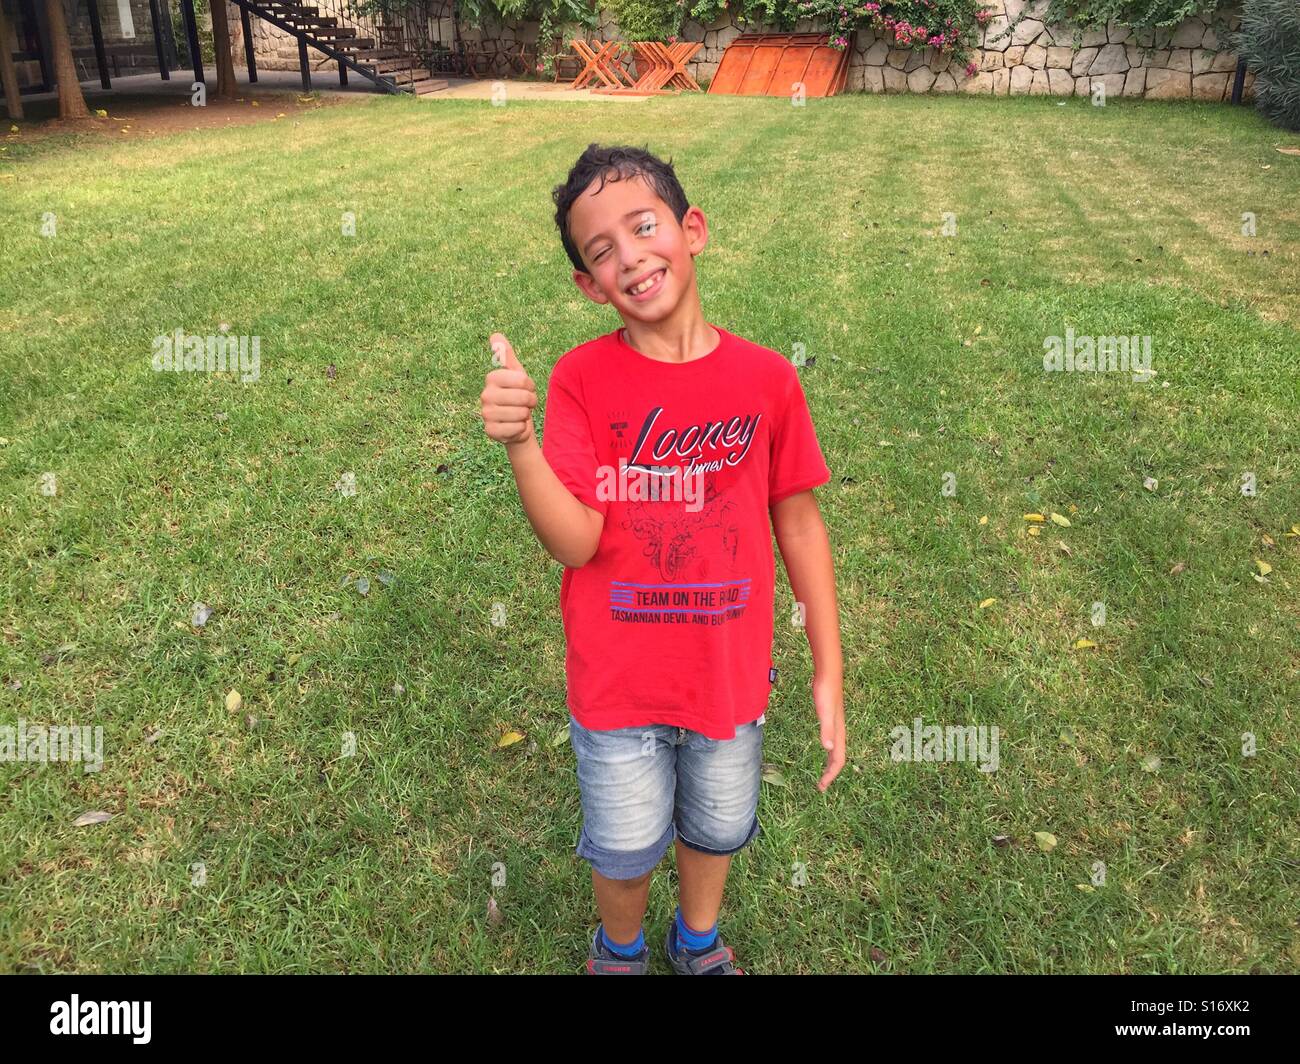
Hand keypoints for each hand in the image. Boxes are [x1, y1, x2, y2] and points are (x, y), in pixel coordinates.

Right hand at [480, 332, 537, 446]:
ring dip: (525, 416)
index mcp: (492, 378)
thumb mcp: (515, 373)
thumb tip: (496, 335)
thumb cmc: (517, 396)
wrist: (516, 425)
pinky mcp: (490, 431)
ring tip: (519, 414)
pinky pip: (517, 428)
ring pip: (521, 414)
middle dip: (530, 402)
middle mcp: (485, 395)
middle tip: (525, 404)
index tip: (526, 388)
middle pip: (523, 397)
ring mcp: (486, 414)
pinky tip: (514, 427)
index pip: (523, 380)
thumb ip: (507, 355)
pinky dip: (521, 429)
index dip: (530, 386)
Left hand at [813, 673, 844, 791]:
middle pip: (838, 757)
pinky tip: (824, 746)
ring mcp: (836, 724)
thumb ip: (827, 729)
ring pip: (835, 749)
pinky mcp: (831, 717)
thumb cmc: (826, 691)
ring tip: (823, 773)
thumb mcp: (824, 712)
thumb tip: (828, 748)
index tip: (821, 787)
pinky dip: (829, 748)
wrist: (828, 673)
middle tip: (820, 786)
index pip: (837, 759)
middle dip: (830, 773)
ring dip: (830, 763)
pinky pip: (832, 739)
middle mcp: (839, 731)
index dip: (830, 774)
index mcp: (838, 733)